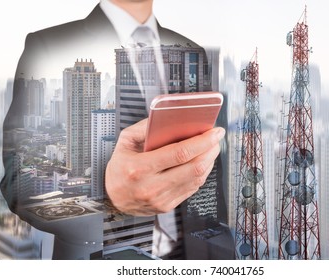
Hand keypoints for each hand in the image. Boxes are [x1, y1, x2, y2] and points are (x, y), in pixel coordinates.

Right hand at [105, 118, 224, 215]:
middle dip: (211, 149)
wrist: (112, 198)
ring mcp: (161, 199)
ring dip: (209, 161)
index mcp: (139, 168)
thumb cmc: (120, 168)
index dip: (202, 141)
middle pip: (194, 167)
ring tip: (212, 148)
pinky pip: (192, 188)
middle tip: (216, 138)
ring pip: (196, 179)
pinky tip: (203, 162)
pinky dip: (201, 173)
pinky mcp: (167, 206)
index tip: (214, 132)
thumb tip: (170, 118)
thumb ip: (145, 127)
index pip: (180, 153)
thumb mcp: (125, 142)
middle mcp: (151, 187)